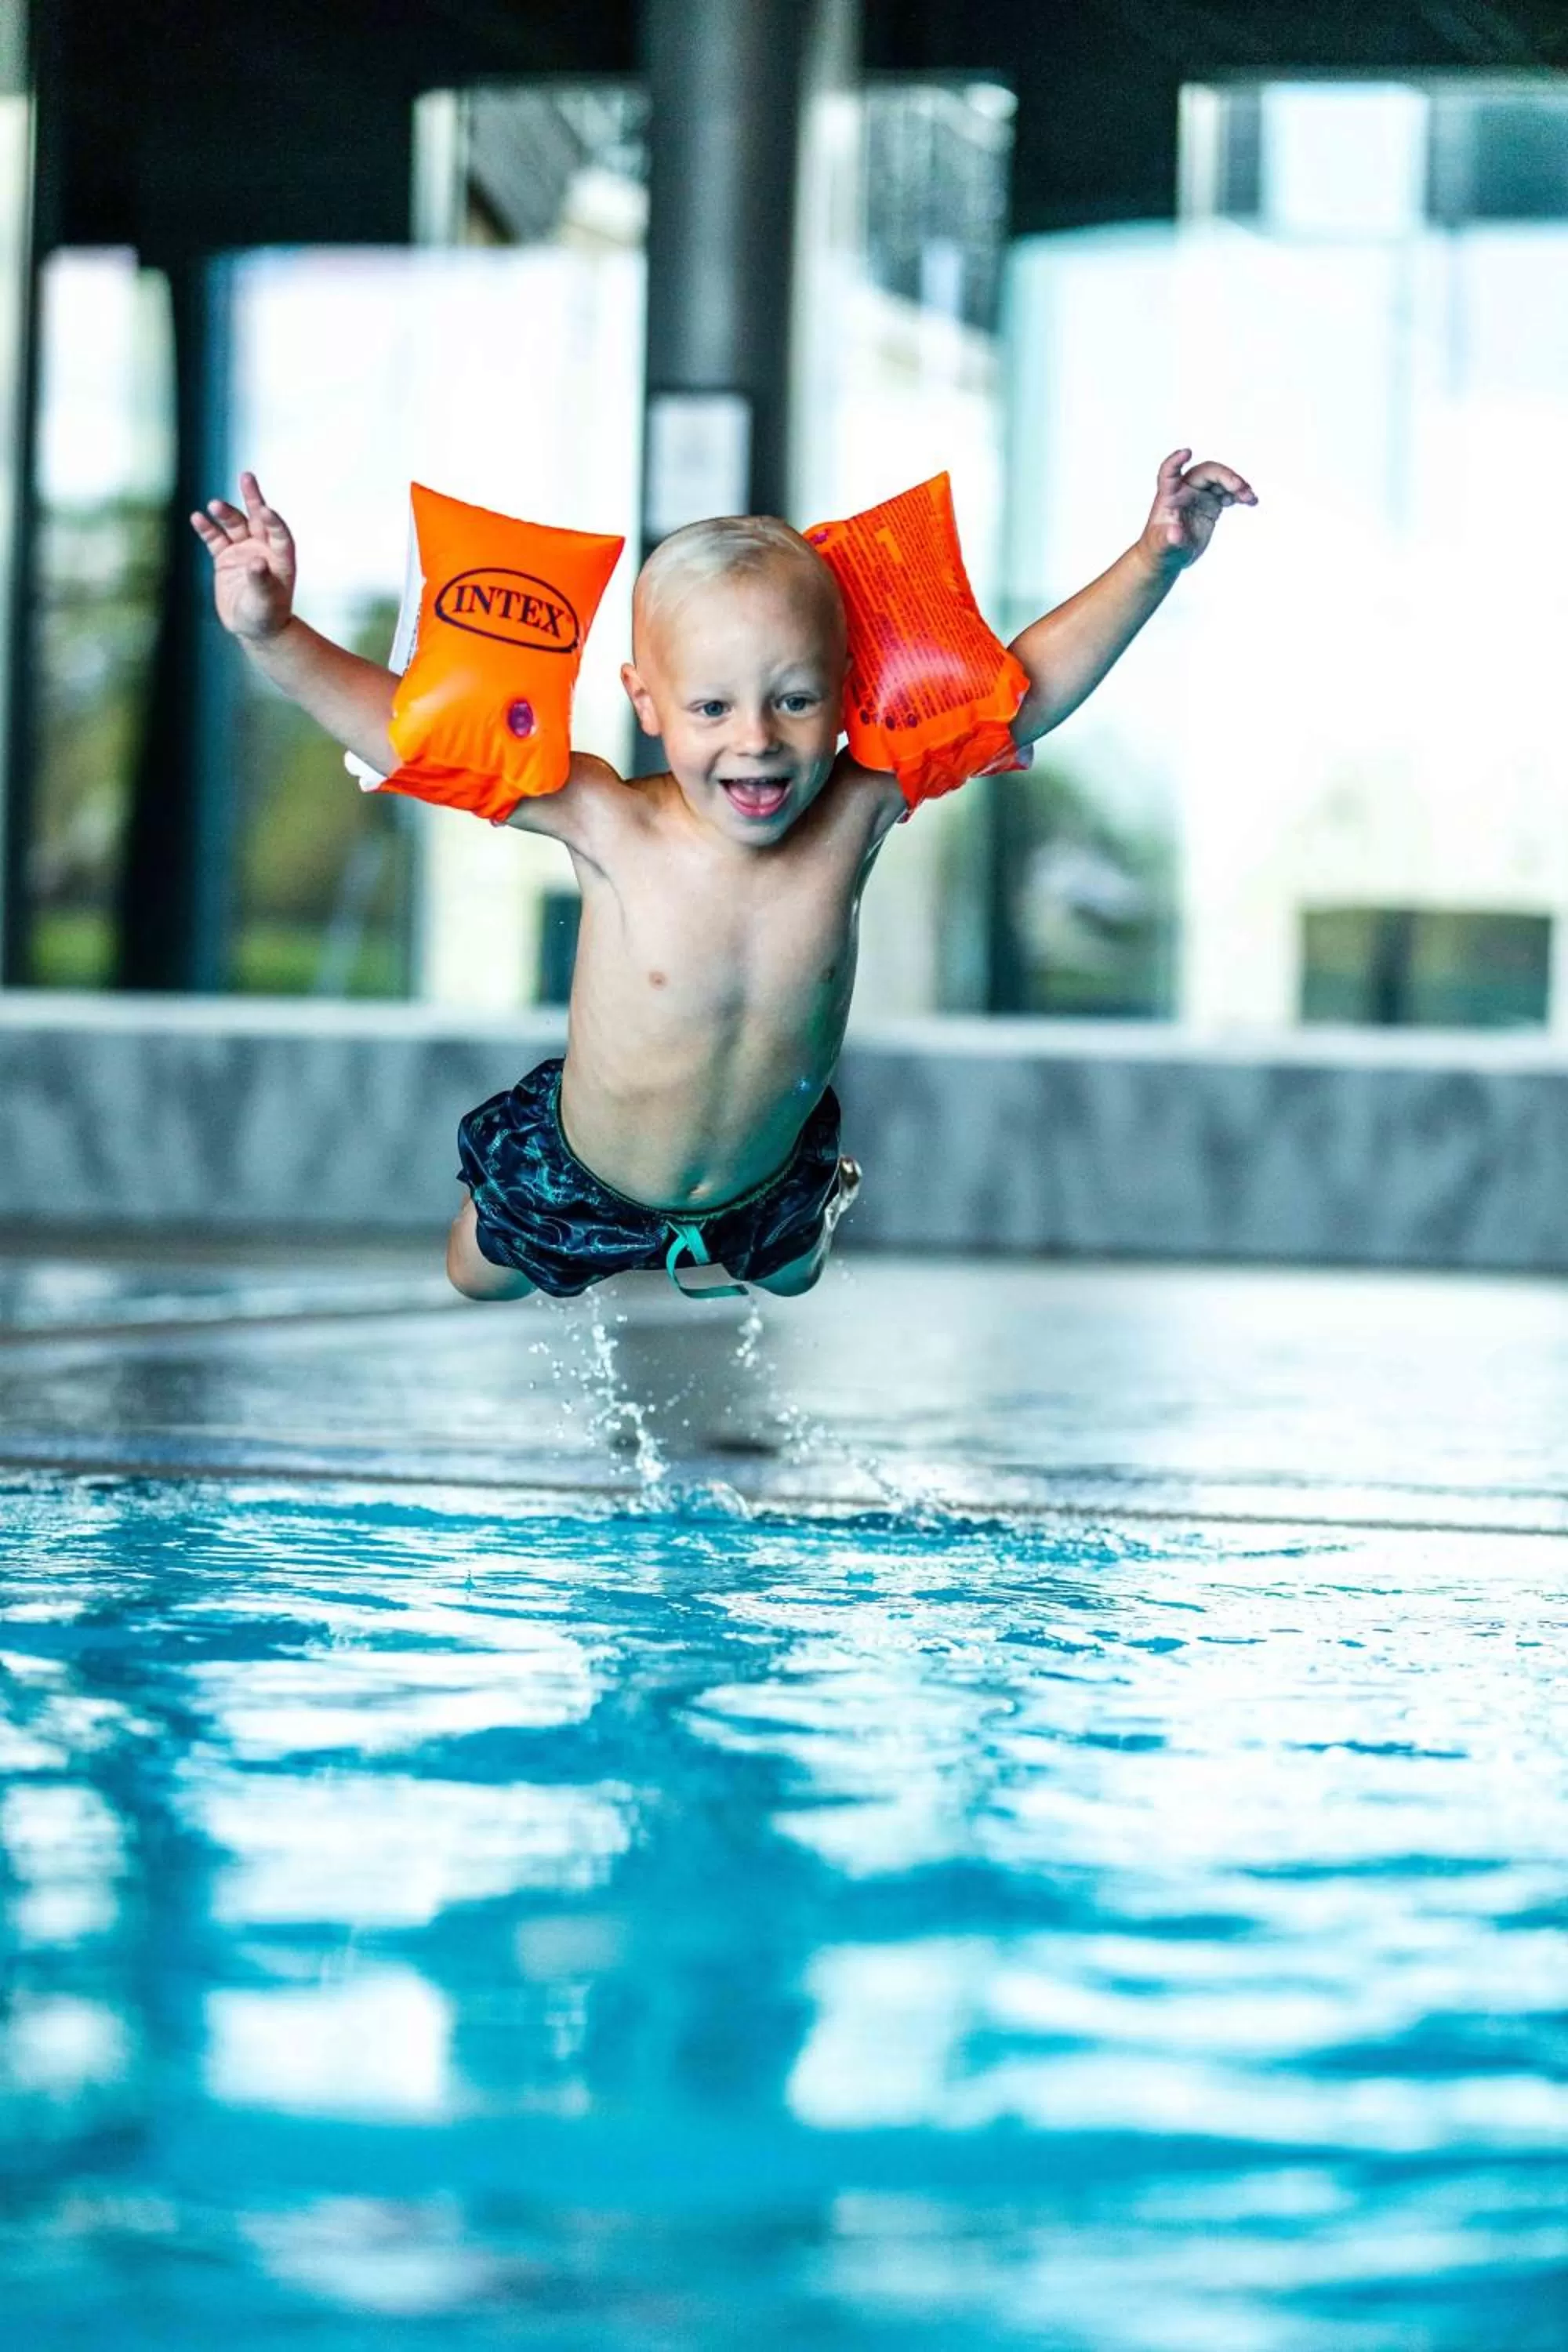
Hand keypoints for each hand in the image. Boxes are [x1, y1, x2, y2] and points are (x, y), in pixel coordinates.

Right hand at [189, 470, 297, 641]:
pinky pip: (215, 538)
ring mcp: (243, 550)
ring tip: (214, 505)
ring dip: (225, 513)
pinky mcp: (225, 557)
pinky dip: (206, 528)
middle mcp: (263, 548)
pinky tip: (197, 518)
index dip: (273, 520)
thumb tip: (256, 561)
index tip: (265, 510)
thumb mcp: (266, 601)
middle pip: (258, 517)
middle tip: (247, 476)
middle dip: (253, 498)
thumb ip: (262, 580)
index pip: (279, 532)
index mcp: (281, 557)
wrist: (253, 629)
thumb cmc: (267, 616)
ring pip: (234, 525)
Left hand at [1139, 449, 1255, 572]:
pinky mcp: (1211, 503)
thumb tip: (1175, 534)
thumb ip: (1168, 539)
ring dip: (1237, 485)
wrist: (1170, 556)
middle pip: (1206, 472)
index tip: (1187, 452)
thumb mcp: (1162, 547)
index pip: (1169, 472)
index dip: (1176, 461)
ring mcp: (1200, 495)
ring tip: (1250, 497)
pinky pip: (1228, 492)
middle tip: (1239, 487)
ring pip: (1220, 480)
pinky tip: (1251, 501)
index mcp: (1168, 495)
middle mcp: (1185, 490)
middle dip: (1224, 476)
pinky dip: (1240, 495)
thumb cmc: (1160, 549)